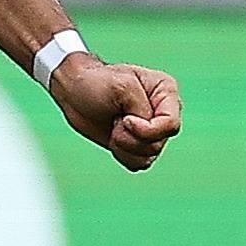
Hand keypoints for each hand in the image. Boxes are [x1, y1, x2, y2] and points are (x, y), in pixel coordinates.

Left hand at [51, 54, 180, 172]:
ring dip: (124, 146)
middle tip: (115, 119)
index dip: (147, 130)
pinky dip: (121, 155)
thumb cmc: (96, 81)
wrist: (74, 92)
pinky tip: (113, 137)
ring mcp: (151, 130)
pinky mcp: (138, 144)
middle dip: (130, 137)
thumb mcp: (121, 87)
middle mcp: (163, 112)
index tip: (124, 119)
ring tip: (113, 126)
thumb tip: (147, 132)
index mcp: (166, 92)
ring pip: (148, 156)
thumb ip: (142, 109)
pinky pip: (138, 163)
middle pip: (158, 143)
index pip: (171, 125)